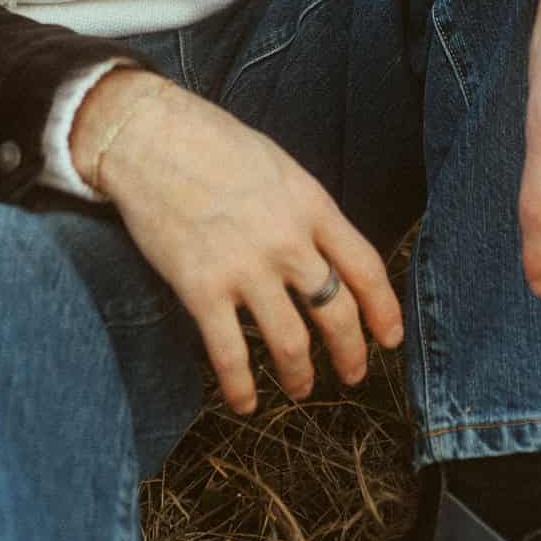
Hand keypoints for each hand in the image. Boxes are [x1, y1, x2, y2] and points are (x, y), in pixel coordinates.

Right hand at [73, 69, 403, 414]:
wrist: (149, 137)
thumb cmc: (212, 143)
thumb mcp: (278, 166)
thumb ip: (304, 209)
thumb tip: (322, 252)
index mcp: (311, 204)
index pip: (365, 267)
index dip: (384, 309)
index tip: (390, 337)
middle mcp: (287, 240)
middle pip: (336, 312)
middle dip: (351, 352)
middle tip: (353, 373)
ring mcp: (245, 267)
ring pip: (291, 342)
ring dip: (300, 374)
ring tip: (301, 388)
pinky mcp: (201, 289)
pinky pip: (230, 354)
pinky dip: (241, 387)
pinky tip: (244, 403)